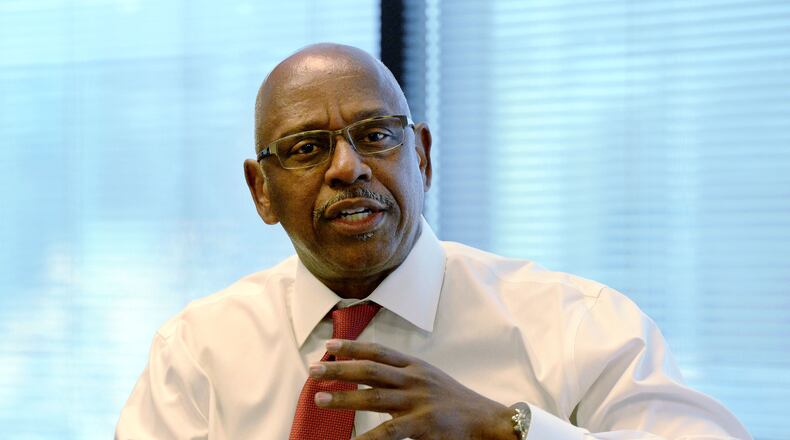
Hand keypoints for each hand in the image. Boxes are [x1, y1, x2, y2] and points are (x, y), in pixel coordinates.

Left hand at [309, 339, 517, 439]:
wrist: (488, 420)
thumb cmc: (456, 402)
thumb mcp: (430, 379)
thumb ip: (403, 375)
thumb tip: (370, 374)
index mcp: (416, 365)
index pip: (379, 351)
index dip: (353, 346)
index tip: (329, 345)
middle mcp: (415, 379)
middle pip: (370, 370)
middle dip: (340, 368)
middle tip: (314, 369)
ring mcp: (418, 402)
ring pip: (373, 398)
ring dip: (344, 397)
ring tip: (320, 398)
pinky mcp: (423, 425)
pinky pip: (388, 433)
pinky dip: (367, 438)